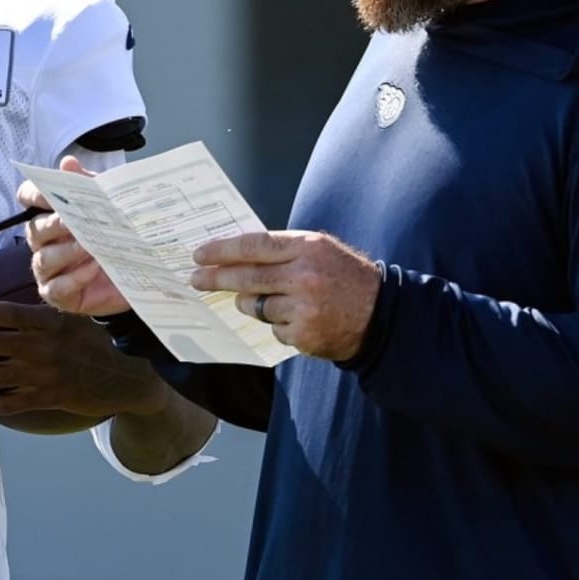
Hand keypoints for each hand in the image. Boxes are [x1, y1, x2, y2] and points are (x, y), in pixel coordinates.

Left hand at [0, 302, 164, 428]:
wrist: (124, 377)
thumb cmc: (94, 342)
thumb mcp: (73, 317)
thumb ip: (44, 310)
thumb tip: (12, 302)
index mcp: (48, 321)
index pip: (2, 313)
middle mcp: (42, 347)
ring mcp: (43, 375)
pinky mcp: (46, 398)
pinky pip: (8, 404)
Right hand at [19, 156, 128, 315]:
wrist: (138, 273)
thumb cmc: (115, 235)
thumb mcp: (108, 206)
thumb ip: (88, 185)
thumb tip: (67, 163)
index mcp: (51, 215)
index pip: (28, 199)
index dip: (34, 194)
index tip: (49, 193)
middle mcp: (44, 242)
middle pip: (34, 230)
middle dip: (53, 225)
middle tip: (72, 222)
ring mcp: (48, 270)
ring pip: (43, 260)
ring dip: (65, 252)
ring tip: (88, 246)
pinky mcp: (58, 294)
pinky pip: (57, 287)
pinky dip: (74, 278)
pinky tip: (93, 268)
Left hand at [191, 230, 380, 360]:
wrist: (383, 316)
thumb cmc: (345, 278)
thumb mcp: (319, 250)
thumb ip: (281, 250)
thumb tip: (234, 256)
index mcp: (307, 248)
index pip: (253, 245)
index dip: (221, 250)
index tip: (200, 254)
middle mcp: (304, 276)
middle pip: (246, 277)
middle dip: (215, 278)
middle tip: (196, 279)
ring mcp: (304, 307)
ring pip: (255, 305)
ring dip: (251, 304)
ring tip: (268, 300)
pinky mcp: (303, 334)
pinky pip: (272, 328)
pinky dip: (278, 325)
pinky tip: (298, 319)